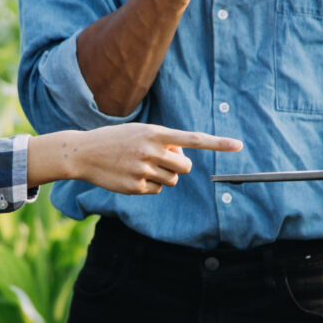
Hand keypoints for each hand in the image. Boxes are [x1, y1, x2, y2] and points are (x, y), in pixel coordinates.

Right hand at [27, 123, 242, 193]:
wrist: (83, 153)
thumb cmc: (116, 140)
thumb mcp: (140, 132)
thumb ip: (164, 142)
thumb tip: (182, 160)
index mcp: (155, 133)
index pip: (194, 139)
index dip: (218, 143)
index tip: (239, 145)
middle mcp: (152, 151)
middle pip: (185, 168)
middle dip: (178, 167)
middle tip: (161, 161)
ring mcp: (144, 170)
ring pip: (171, 181)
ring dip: (163, 177)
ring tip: (141, 166)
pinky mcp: (135, 187)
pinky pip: (156, 190)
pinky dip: (148, 186)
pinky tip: (131, 177)